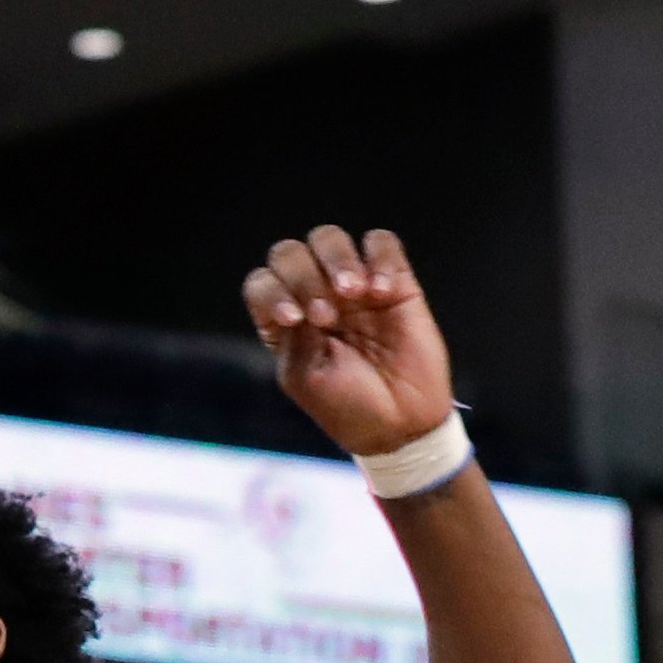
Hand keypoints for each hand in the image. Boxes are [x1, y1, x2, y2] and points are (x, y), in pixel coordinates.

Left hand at [242, 226, 455, 456]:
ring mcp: (353, 286)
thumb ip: (294, 336)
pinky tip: (381, 291)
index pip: (262, 282)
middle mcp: (313, 296)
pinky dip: (378, 258)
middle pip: (290, 253)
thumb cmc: (345, 406)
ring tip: (355, 295)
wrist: (400, 424)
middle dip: (303, 276)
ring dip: (336, 260)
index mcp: (284, 319)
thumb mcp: (305, 377)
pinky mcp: (396, 283)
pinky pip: (382, 244)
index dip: (272, 292)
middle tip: (327, 316)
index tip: (294, 320)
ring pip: (330, 239)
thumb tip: (298, 300)